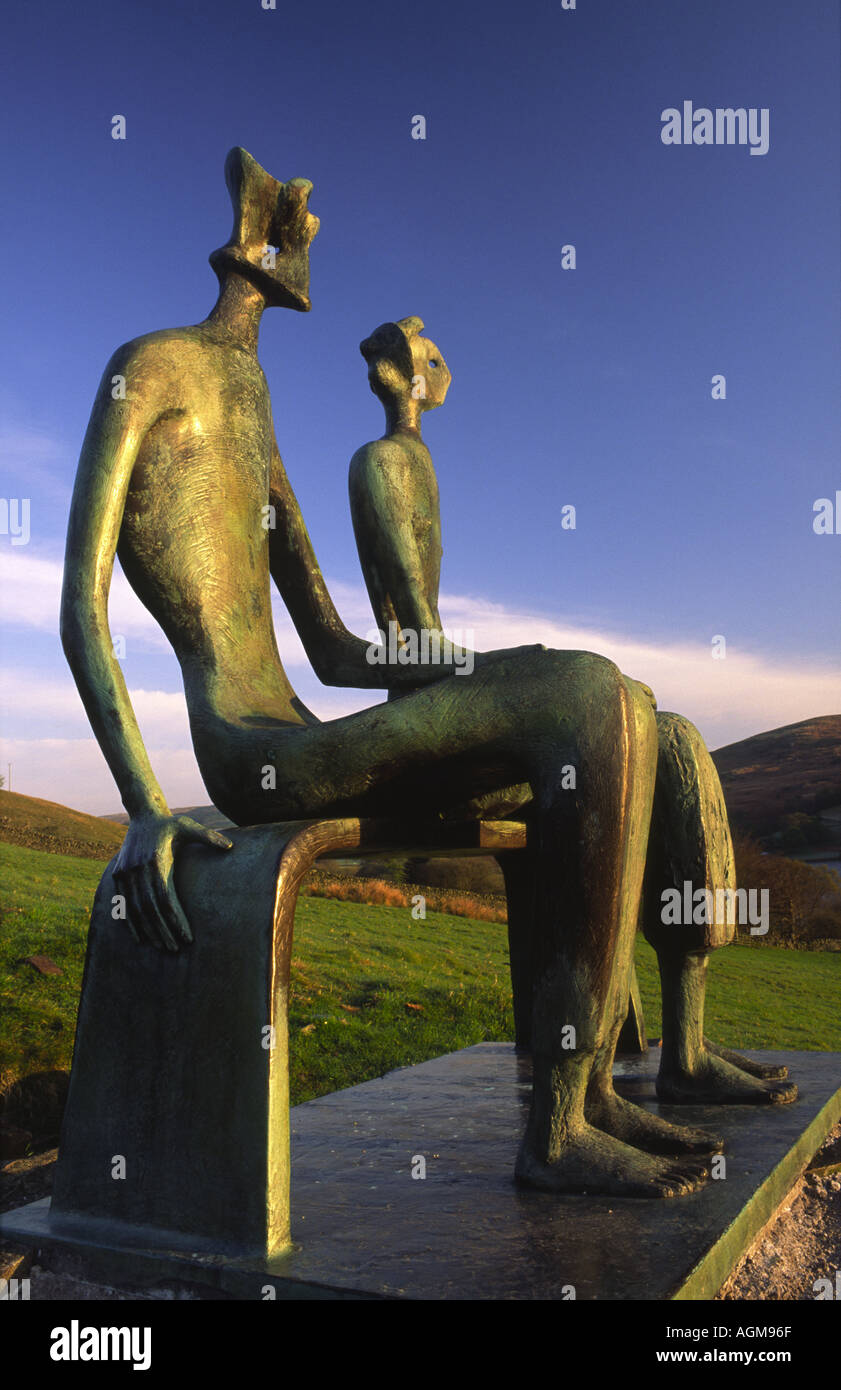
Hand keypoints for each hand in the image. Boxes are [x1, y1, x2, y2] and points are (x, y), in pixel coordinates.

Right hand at [112, 812, 232, 950]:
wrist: (142, 814)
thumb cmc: (170, 823)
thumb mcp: (189, 825)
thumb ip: (209, 837)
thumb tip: (230, 847)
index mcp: (157, 861)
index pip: (166, 898)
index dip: (175, 920)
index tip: (186, 937)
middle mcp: (139, 869)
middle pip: (151, 908)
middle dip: (163, 930)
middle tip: (175, 948)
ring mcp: (126, 873)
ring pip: (136, 909)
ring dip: (148, 930)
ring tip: (161, 946)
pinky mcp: (118, 875)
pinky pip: (122, 903)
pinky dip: (130, 922)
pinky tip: (139, 938)